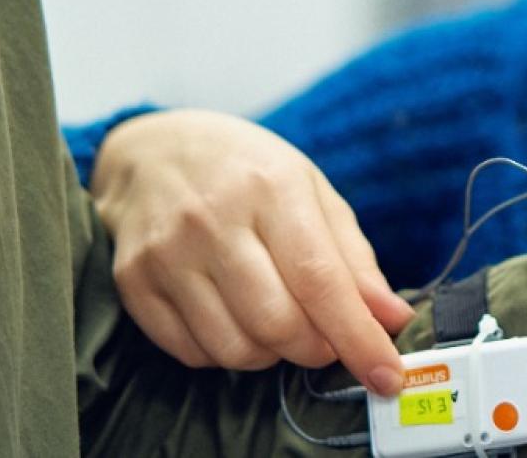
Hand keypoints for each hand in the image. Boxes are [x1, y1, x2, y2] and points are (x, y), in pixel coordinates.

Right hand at [90, 110, 415, 392]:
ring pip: (236, 348)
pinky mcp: (134, 282)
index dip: (357, 337)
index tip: (386, 374)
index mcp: (271, 186)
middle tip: (325, 336)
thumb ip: (354, 259)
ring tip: (278, 322)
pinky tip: (234, 318)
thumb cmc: (246, 171)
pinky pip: (193, 353)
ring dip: (272, 354)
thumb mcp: (311, 192)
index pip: (320, 281)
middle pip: (278, 324)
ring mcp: (167, 253)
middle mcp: (213, 219)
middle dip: (316, 349)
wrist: (152, 151)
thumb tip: (392, 319)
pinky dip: (227, 353)